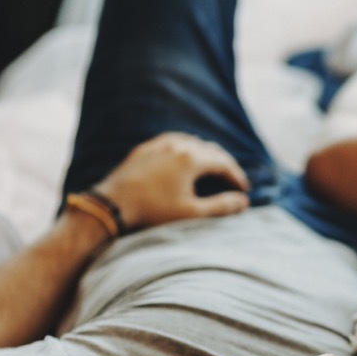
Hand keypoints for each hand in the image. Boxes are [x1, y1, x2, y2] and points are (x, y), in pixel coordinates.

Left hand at [92, 132, 250, 229]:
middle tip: (232, 179)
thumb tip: (243, 201)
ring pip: (191, 142)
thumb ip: (221, 206)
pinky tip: (183, 156)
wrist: (113, 205)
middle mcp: (178, 146)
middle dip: (224, 164)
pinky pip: (171, 141)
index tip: (243, 189)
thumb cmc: (153, 211)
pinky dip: (185, 147)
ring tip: (212, 168)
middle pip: (210, 150)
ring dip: (206, 154)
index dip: (236, 176)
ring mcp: (159, 145)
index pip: (223, 163)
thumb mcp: (191, 213)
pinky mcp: (145, 150)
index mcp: (192, 159)